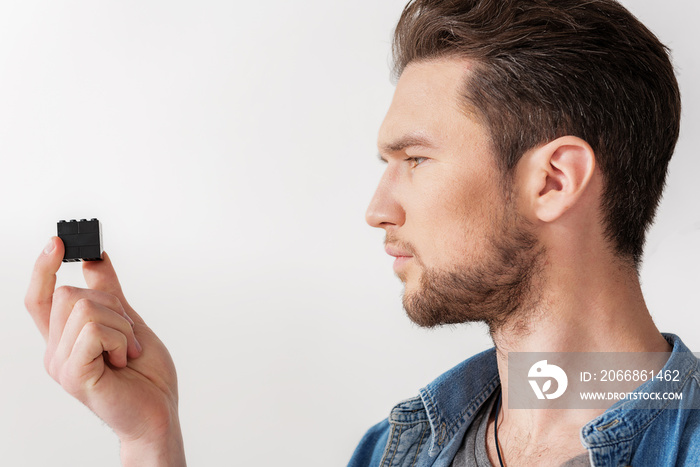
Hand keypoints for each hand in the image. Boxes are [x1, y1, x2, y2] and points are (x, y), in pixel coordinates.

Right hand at [25, 237, 185, 465]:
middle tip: (128, 337)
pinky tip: (124, 361)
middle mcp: (56, 351)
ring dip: (122, 326)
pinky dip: (121, 340)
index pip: (41, 298)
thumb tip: (96, 259)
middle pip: (70, 294)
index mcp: (65, 339)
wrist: (159, 411)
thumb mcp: (129, 322)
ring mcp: (61, 364)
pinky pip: (95, 331)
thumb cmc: (145, 375)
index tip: (58, 241)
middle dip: (112, 306)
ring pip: (86, 308)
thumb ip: (109, 293)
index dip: (43, 268)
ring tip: (128, 352)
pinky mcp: (74, 375)